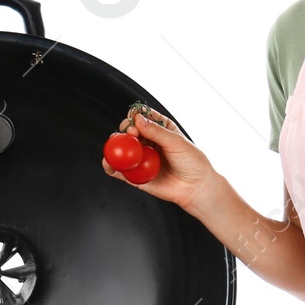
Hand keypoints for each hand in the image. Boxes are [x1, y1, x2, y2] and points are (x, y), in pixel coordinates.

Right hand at [103, 106, 218, 213]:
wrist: (195, 188)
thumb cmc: (192, 162)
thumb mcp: (176, 142)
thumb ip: (156, 131)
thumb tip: (138, 119)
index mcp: (159, 129)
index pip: (142, 117)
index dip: (135, 117)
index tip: (135, 120)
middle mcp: (148, 142)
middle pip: (128, 131)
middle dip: (125, 130)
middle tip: (130, 134)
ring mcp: (140, 158)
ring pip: (121, 149)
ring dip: (115, 147)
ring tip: (118, 149)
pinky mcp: (135, 175)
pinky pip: (119, 170)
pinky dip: (110, 166)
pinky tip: (109, 163)